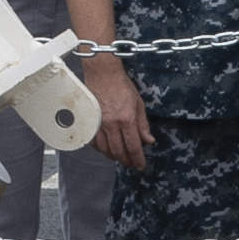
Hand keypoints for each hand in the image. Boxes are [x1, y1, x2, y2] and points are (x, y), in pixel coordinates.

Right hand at [84, 51, 151, 168]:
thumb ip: (143, 125)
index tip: (141, 165)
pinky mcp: (89, 121)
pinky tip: (106, 148)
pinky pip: (93, 142)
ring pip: (104, 149)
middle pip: (118, 152)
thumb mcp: (138, 104)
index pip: (133, 147)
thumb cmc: (121, 85)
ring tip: (120, 157)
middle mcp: (111, 124)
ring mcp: (98, 123)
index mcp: (126, 119)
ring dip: (113, 156)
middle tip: (131, 164)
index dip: (138, 159)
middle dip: (126, 161)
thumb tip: (149, 141)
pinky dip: (100, 149)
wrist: (102, 73)